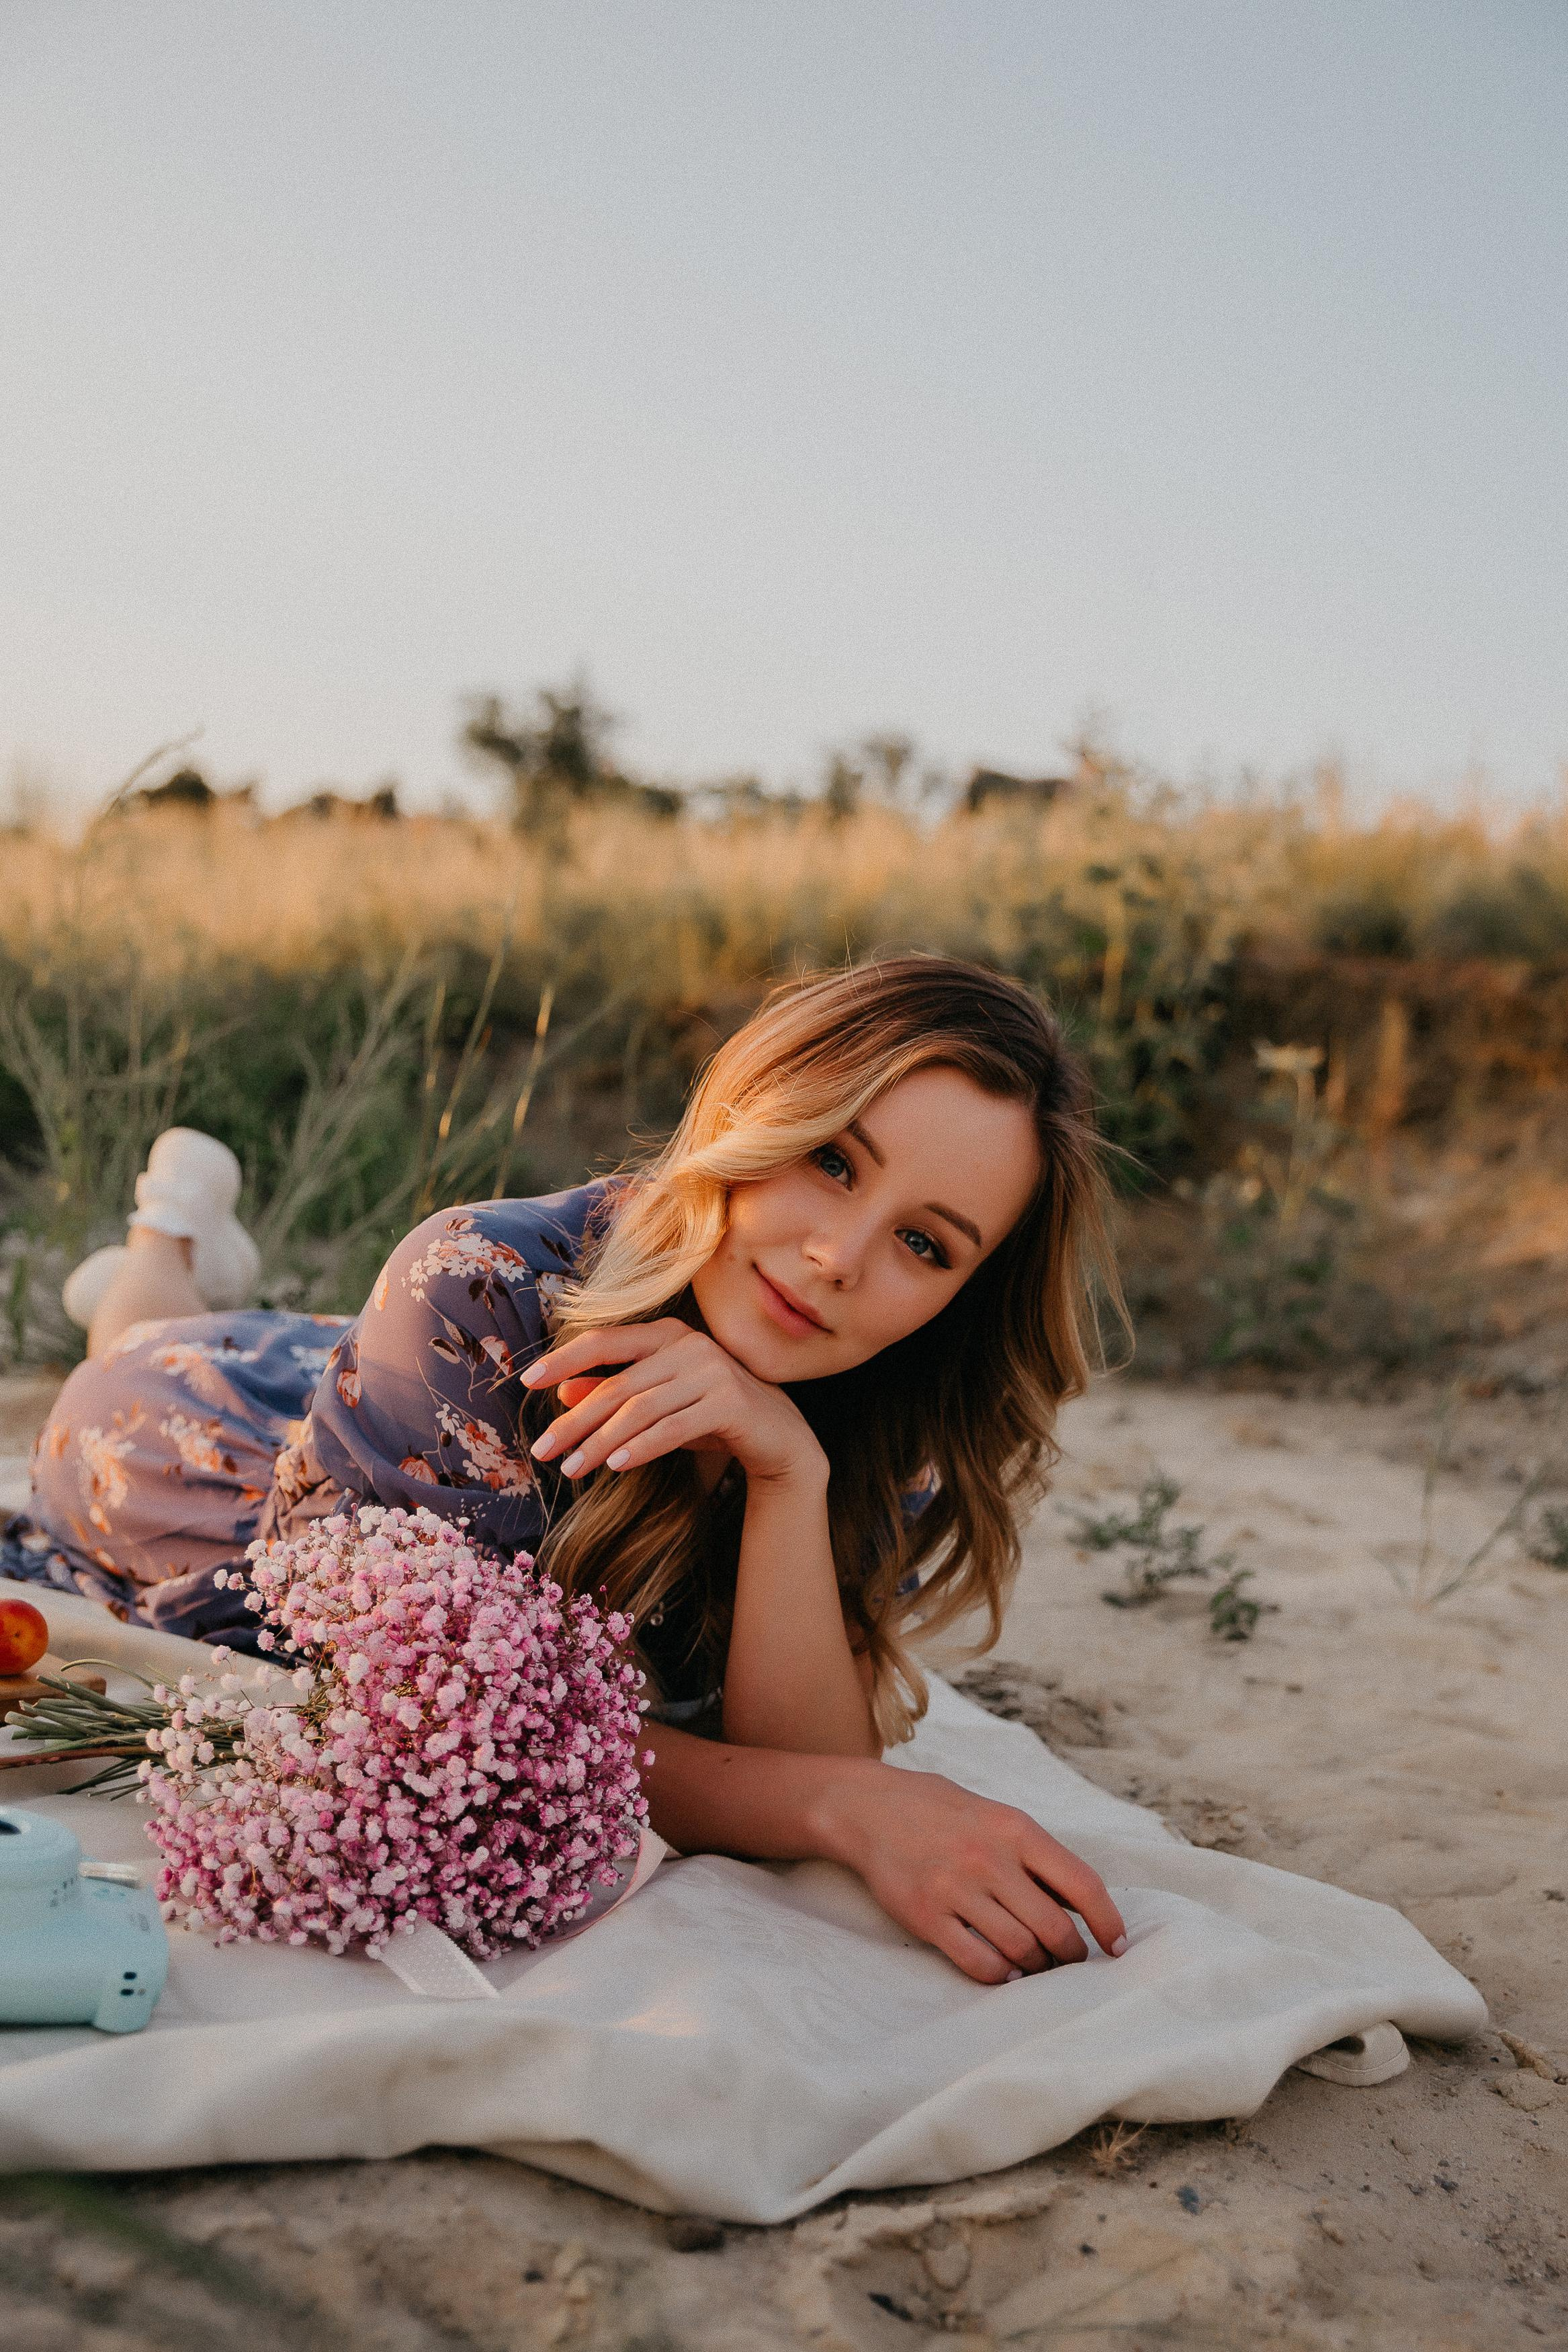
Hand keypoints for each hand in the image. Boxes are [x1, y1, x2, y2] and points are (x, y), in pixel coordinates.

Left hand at [522, 1320, 826, 1487]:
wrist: (778, 1437)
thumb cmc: (710, 1415)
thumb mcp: (658, 1404)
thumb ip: (615, 1394)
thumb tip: (565, 1393)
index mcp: (667, 1334)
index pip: (605, 1340)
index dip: (564, 1359)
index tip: (527, 1381)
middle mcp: (688, 1345)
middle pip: (617, 1384)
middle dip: (575, 1420)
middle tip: (542, 1449)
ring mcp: (712, 1371)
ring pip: (640, 1409)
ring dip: (600, 1442)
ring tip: (572, 1469)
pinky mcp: (729, 1402)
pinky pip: (673, 1427)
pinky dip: (641, 1448)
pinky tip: (615, 1466)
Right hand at [819, 1763, 1126, 1984]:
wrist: (870, 1807)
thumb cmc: (944, 1813)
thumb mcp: (998, 1817)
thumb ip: (1037, 1857)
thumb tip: (1082, 1906)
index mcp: (1016, 1829)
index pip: (1083, 1883)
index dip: (1108, 1921)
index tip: (1118, 1946)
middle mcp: (989, 1859)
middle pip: (1054, 1927)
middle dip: (1071, 1955)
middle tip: (1070, 1963)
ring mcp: (956, 1888)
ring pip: (1020, 1950)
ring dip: (1035, 1967)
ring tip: (1035, 1966)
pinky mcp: (926, 1916)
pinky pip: (977, 1962)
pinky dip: (1000, 1976)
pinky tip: (1004, 1973)